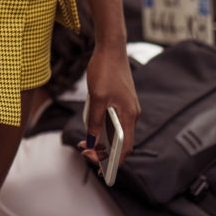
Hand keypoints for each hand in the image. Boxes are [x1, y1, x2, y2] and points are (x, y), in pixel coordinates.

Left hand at [80, 46, 139, 170]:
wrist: (111, 47)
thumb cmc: (105, 70)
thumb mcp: (96, 98)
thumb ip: (94, 121)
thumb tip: (91, 142)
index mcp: (129, 116)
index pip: (124, 149)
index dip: (112, 162)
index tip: (98, 168)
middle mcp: (131, 114)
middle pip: (121, 143)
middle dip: (104, 153)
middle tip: (85, 154)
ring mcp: (127, 107)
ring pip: (116, 133)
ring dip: (102, 142)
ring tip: (84, 145)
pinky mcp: (121, 101)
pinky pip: (113, 122)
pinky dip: (102, 129)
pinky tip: (90, 129)